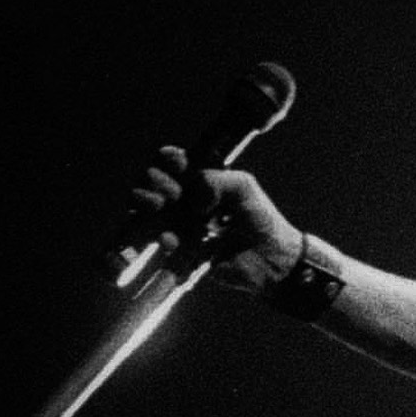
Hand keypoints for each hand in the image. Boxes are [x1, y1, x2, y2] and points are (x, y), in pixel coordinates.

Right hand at [128, 145, 302, 287]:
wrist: (269, 257)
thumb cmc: (259, 217)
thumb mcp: (242, 186)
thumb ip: (215, 180)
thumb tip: (191, 198)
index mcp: (199, 179)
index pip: (171, 162)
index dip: (168, 159)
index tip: (179, 162)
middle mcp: (184, 198)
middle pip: (151, 181)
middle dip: (154, 180)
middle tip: (174, 192)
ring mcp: (179, 222)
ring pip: (146, 209)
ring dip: (145, 202)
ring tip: (160, 204)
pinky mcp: (180, 249)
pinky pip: (160, 240)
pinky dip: (163, 238)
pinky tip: (170, 239)